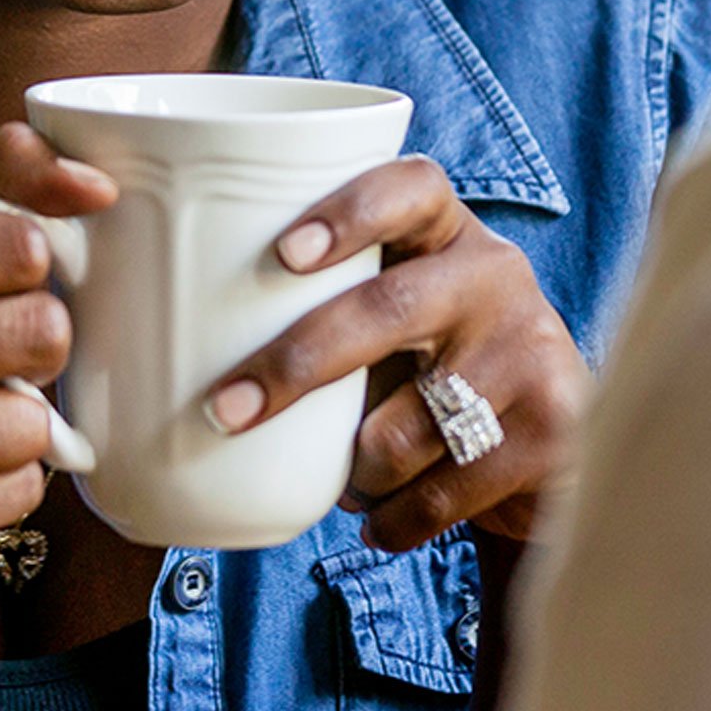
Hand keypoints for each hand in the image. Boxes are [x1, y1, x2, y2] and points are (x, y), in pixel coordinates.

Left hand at [205, 155, 586, 550]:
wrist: (555, 452)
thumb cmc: (430, 370)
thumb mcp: (395, 318)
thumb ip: (321, 306)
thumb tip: (156, 341)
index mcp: (449, 233)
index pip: (410, 187)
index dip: (350, 211)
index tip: (284, 253)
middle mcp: (497, 277)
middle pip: (389, 310)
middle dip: (295, 365)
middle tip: (223, 410)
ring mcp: (531, 353)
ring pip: (403, 429)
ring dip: (356, 471)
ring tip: (353, 477)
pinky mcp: (552, 434)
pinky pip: (437, 496)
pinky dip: (391, 523)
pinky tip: (382, 521)